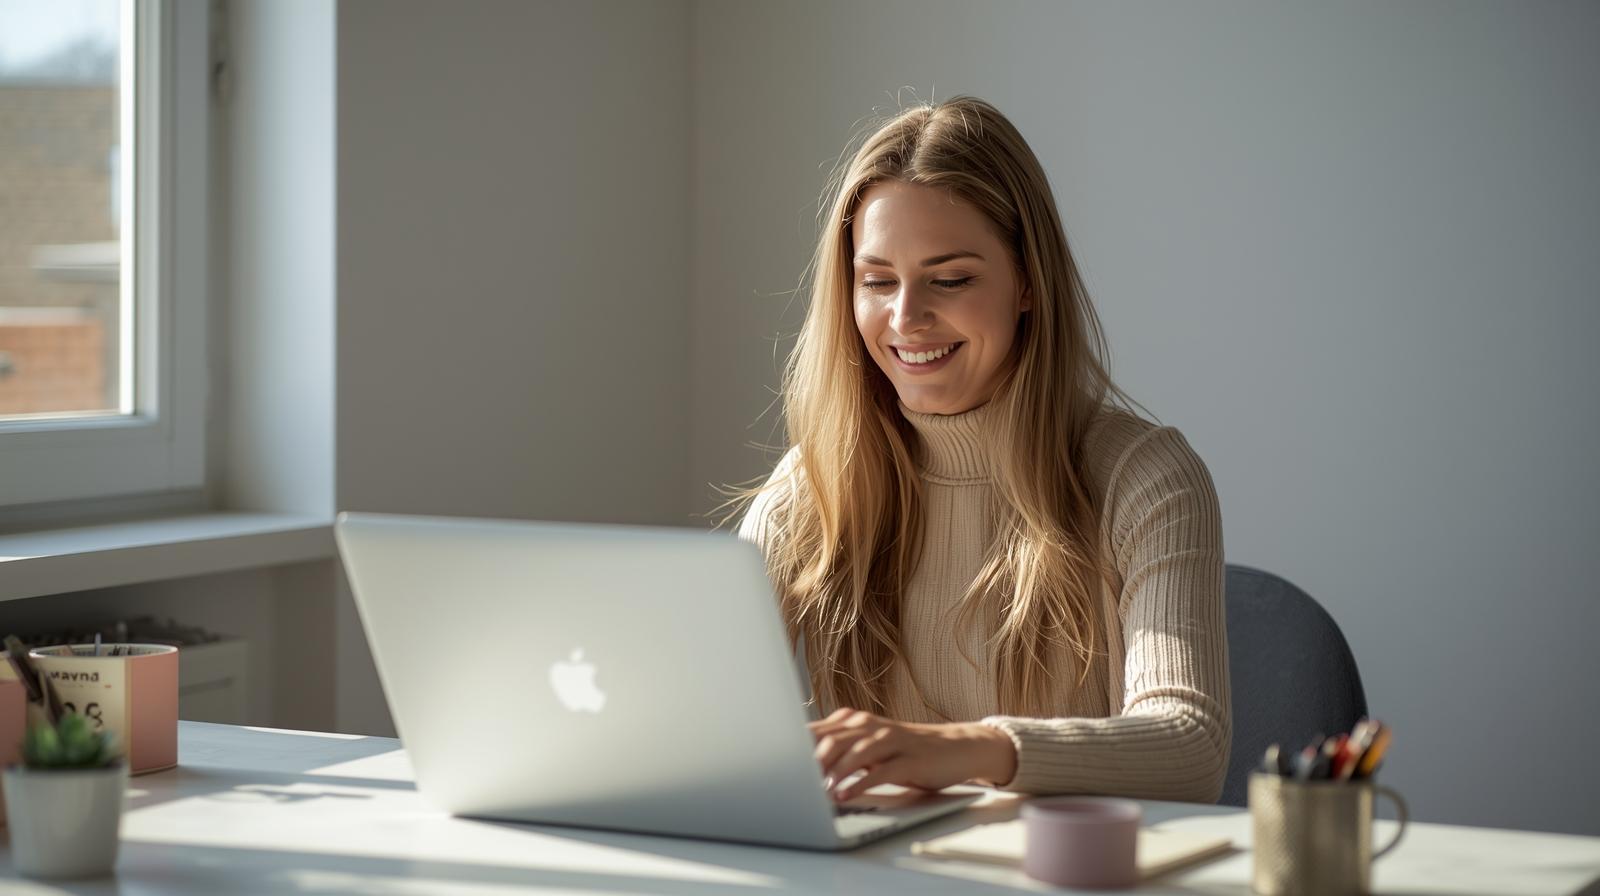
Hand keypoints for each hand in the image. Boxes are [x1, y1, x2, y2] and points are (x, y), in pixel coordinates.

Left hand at [808, 707, 1017, 801]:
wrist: (954, 748)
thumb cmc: (906, 751)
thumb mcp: (870, 747)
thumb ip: (840, 750)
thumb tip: (801, 763)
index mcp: (856, 722)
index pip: (819, 731)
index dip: (795, 746)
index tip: (773, 762)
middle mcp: (871, 726)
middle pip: (832, 740)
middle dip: (808, 760)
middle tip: (789, 779)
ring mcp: (891, 741)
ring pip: (855, 752)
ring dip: (832, 772)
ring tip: (814, 790)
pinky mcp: (908, 760)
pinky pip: (880, 771)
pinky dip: (859, 783)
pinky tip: (844, 795)